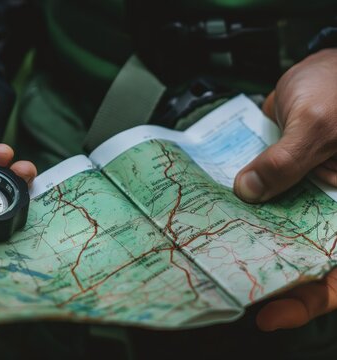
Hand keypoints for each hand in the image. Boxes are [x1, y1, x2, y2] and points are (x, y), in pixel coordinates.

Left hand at [233, 49, 336, 329]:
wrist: (328, 65)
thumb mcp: (320, 122)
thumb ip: (286, 160)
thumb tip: (247, 191)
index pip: (335, 273)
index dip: (309, 300)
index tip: (271, 314)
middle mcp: (324, 210)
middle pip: (297, 257)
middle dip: (263, 275)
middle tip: (222, 283)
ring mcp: (297, 195)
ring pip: (269, 229)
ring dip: (240, 239)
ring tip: (206, 253)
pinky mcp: (274, 178)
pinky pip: (253, 198)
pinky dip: (232, 205)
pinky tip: (206, 210)